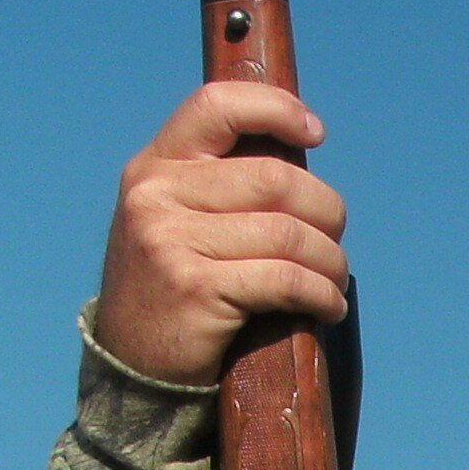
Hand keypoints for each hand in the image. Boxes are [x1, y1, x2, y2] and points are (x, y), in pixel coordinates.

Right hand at [93, 83, 349, 385]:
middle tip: (334, 241)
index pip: (217, 106)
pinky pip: (286, 280)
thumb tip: (301, 158)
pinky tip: (328, 307)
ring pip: (290, 234)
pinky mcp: (195, 288)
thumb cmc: (176, 287)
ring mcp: (171, 239)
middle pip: (277, 179)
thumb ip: (221, 186)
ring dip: (330, 262)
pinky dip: (322, 295)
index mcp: (155, 165)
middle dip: (326, 212)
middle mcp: (157, 194)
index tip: (315, 132)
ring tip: (334, 281)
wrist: (133, 363)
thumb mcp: (177, 220)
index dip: (275, 109)